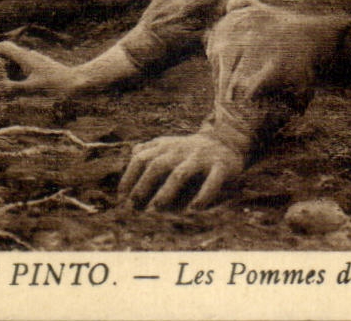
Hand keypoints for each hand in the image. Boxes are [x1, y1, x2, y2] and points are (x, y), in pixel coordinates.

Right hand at [0, 42, 77, 99]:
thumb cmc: (57, 86)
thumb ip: (11, 89)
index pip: (3, 47)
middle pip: (6, 54)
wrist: (78, 84)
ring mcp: (35, 63)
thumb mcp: (32, 88)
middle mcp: (29, 57)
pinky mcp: (39, 70)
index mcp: (26, 58)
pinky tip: (11, 89)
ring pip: (13, 63)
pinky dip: (13, 77)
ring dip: (3, 71)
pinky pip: (21, 70)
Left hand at [120, 134, 242, 209]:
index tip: (122, 197)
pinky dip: (203, 195)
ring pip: (181, 173)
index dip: (129, 177)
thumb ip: (150, 149)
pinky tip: (195, 209)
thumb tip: (132, 154)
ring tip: (157, 207)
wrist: (228, 141)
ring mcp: (201, 158)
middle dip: (143, 185)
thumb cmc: (191, 150)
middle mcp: (182, 150)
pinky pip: (212, 180)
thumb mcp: (170, 145)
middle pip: (157, 165)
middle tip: (135, 205)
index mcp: (167, 147)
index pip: (141, 158)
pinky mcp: (221, 166)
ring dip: (167, 191)